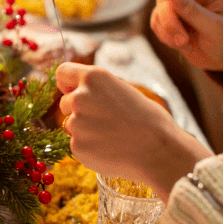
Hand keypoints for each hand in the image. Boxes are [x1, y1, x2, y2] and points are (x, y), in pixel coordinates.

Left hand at [56, 63, 211, 200]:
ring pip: (70, 124)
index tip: (72, 90)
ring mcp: (76, 122)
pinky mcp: (77, 146)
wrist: (160, 151)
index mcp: (93, 78)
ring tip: (111, 136)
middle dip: (79, 110)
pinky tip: (110, 149)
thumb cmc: (149, 120)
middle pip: (65, 101)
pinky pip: (77, 144)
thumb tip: (80, 92)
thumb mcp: (123, 91)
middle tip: (104, 120)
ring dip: (84, 130)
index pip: (62, 72)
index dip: (67, 83)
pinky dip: (89, 148)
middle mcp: (79, 97)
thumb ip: (98, 90)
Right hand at [150, 0, 222, 70]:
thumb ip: (194, 11)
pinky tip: (180, 43)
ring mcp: (177, 3)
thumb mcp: (216, 27)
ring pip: (159, 9)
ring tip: (184, 43)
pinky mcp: (168, 17)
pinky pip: (156, 22)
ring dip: (168, 29)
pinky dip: (165, 35)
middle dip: (169, 17)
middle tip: (181, 38)